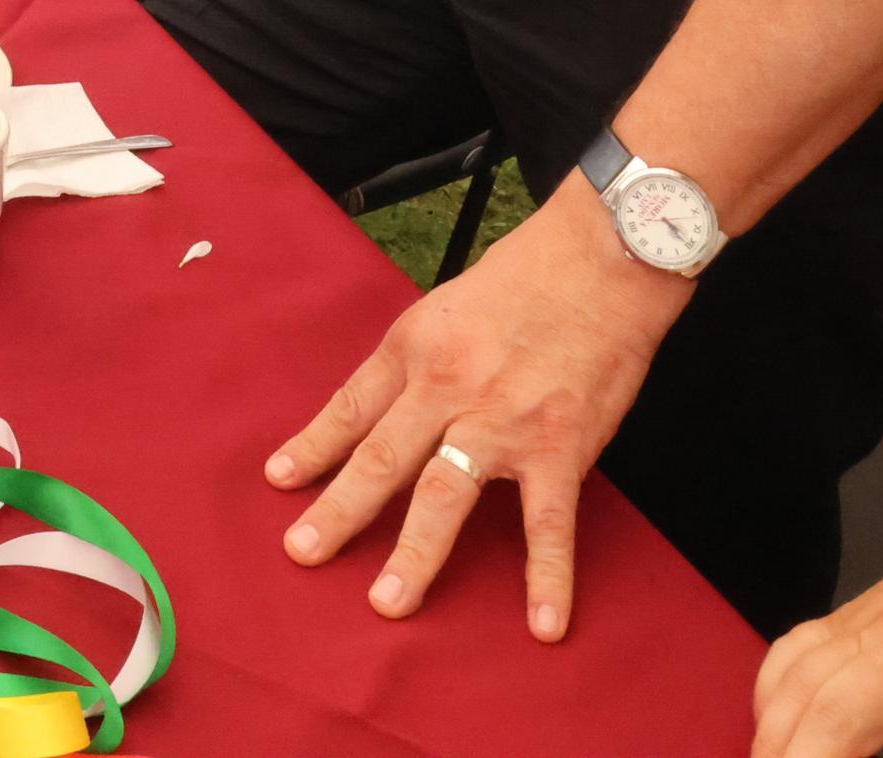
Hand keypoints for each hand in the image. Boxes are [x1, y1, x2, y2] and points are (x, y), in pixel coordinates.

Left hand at [265, 182, 689, 640]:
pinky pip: (549, 523)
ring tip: (386, 603)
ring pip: (445, 496)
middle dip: (339, 510)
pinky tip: (543, 623)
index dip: (314, 445)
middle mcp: (448, 387)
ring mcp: (502, 421)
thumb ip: (421, 362)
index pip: (353, 406)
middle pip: (381, 457)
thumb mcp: (448, 305)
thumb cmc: (527, 277)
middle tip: (302, 553)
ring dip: (414, 553)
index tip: (280, 481)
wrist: (602, 259)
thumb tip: (390, 410)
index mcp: (416, 348)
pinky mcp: (561, 445)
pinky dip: (548, 577)